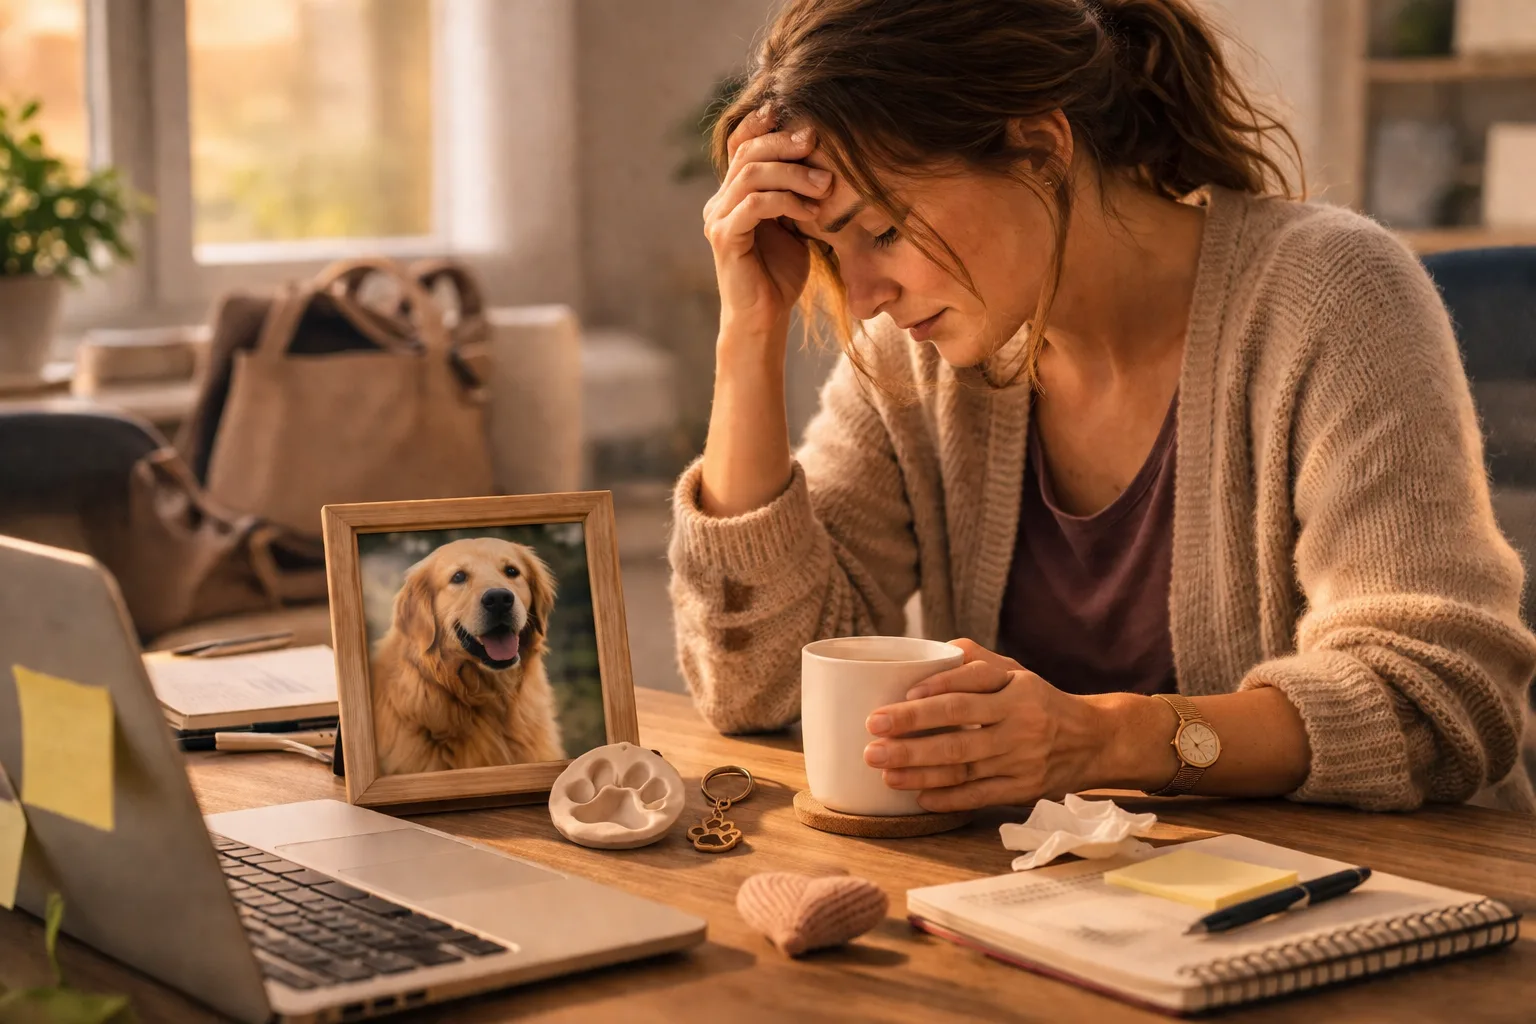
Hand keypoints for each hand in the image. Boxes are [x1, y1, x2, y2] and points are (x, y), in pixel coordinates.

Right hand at [702, 104, 832, 341]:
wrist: (765, 318)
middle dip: (784, 143)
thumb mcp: (795, 225)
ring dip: (792, 174)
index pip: (740, 145)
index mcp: (733, 194)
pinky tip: (811, 212)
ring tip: (824, 185)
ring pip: (751, 175)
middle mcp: (719, 202)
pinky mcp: (725, 238)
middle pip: (746, 153)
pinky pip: (755, 205)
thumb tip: (825, 159)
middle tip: (815, 142)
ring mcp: (719, 219)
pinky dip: (787, 201)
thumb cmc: (782, 274)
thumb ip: (796, 193)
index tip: (797, 115)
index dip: (762, 123)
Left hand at [861, 639, 1111, 811]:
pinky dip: (948, 799)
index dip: (933, 693)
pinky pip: (979, 796)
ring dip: (920, 771)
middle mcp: (1019, 724)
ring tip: (884, 772)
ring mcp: (1021, 760)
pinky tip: (918, 798)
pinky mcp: (1023, 789)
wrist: (1092, 740)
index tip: (898, 700)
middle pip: (958, 732)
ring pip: (964, 768)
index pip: (968, 690)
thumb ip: (975, 660)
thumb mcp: (1016, 672)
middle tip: (872, 741)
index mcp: (1016, 690)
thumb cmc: (1038, 700)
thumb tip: (931, 649)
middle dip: (911, 737)